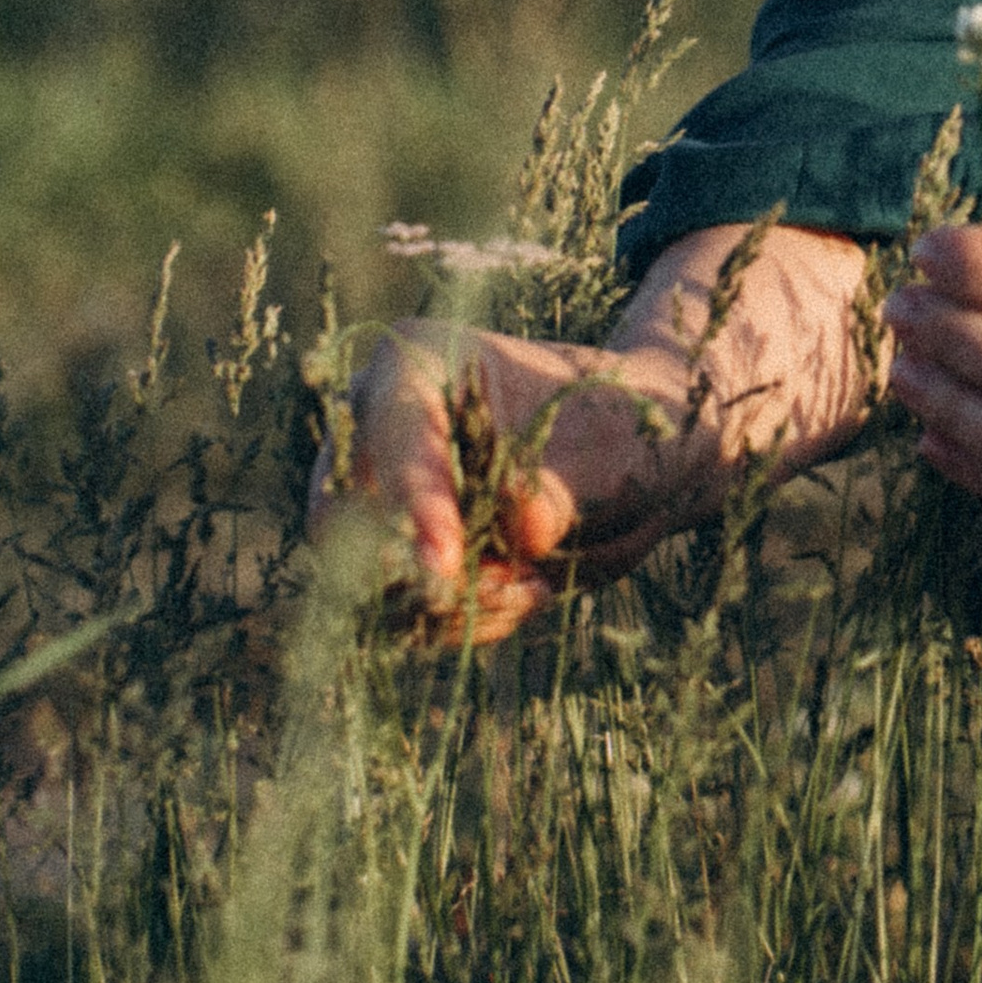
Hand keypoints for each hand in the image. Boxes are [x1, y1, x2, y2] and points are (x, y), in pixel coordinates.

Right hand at [312, 223, 879, 638]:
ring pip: (366, 579)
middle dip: (417, 568)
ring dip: (447, 604)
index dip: (411, 499)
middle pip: (343, 516)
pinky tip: (528, 592)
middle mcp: (376, 427)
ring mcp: (379, 497)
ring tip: (535, 586)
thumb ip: (568, 485)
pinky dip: (461, 620)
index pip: (391, 431)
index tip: (448, 564)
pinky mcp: (398, 555)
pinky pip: (402, 611)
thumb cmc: (629, 427)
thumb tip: (523, 528)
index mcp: (417, 361)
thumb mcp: (621, 449)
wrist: (639, 458)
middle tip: (505, 586)